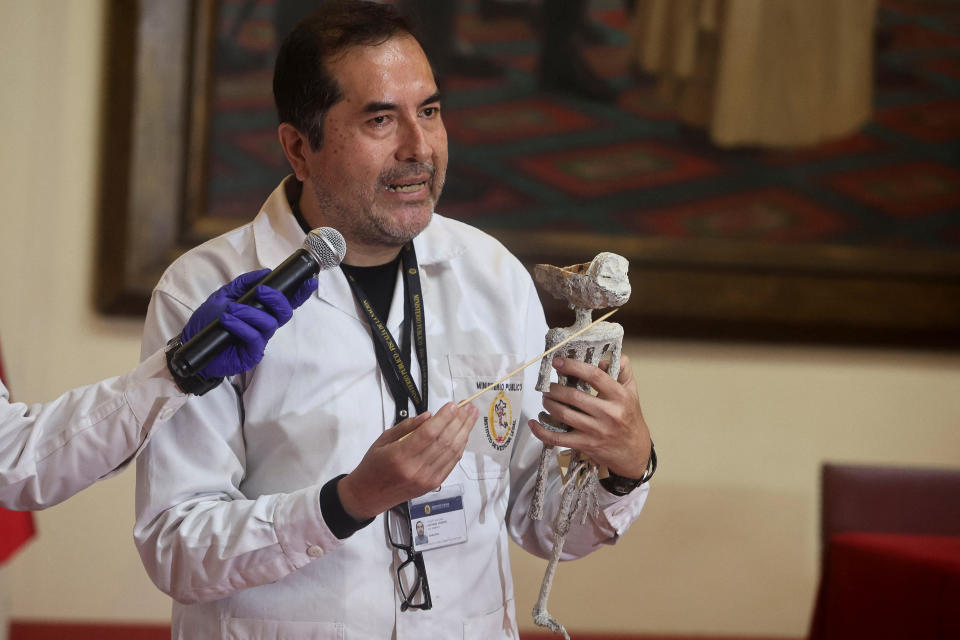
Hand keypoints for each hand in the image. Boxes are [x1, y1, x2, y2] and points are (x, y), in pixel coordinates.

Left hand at [182, 269, 317, 377]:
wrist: (190, 343)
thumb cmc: (208, 321)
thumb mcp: (224, 295)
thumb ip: (243, 283)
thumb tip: (265, 273)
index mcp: (261, 312)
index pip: (286, 303)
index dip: (299, 294)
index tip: (309, 282)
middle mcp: (264, 326)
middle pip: (284, 313)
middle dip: (276, 299)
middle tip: (260, 291)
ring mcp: (259, 341)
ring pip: (269, 324)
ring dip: (250, 313)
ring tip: (231, 310)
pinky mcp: (251, 354)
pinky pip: (254, 338)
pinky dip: (241, 326)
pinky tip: (228, 321)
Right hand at [337, 402, 478, 519]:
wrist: (369, 495)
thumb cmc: (373, 465)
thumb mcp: (383, 440)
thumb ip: (407, 427)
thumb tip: (429, 416)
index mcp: (400, 455)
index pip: (428, 433)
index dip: (444, 418)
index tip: (453, 405)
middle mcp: (415, 469)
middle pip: (444, 441)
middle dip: (459, 421)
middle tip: (468, 407)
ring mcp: (426, 479)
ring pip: (452, 452)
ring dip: (464, 432)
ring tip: (471, 417)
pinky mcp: (433, 484)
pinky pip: (451, 463)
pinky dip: (459, 447)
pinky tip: (463, 435)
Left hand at [529, 354, 650, 478]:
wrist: (634, 452)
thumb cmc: (630, 418)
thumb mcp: (632, 390)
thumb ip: (622, 368)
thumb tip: (602, 358)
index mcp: (619, 397)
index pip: (594, 376)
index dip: (573, 366)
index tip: (557, 362)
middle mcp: (608, 413)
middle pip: (573, 396)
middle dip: (554, 389)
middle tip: (547, 386)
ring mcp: (596, 431)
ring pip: (563, 414)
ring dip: (548, 404)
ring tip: (545, 398)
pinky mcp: (585, 445)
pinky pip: (558, 439)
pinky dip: (542, 431)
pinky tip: (534, 423)